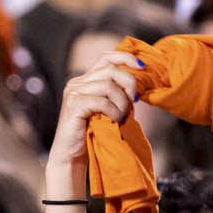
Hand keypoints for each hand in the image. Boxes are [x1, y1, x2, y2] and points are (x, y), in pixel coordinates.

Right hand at [48, 56, 142, 193]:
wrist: (71, 155)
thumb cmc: (92, 134)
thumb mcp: (106, 109)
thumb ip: (116, 94)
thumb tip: (138, 86)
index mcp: (85, 80)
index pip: (106, 57)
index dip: (125, 58)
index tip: (142, 67)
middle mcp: (77, 82)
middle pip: (111, 69)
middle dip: (129, 83)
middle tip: (134, 101)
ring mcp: (74, 92)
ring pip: (108, 86)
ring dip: (122, 102)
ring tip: (123, 116)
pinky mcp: (74, 105)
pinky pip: (102, 102)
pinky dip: (114, 111)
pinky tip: (116, 121)